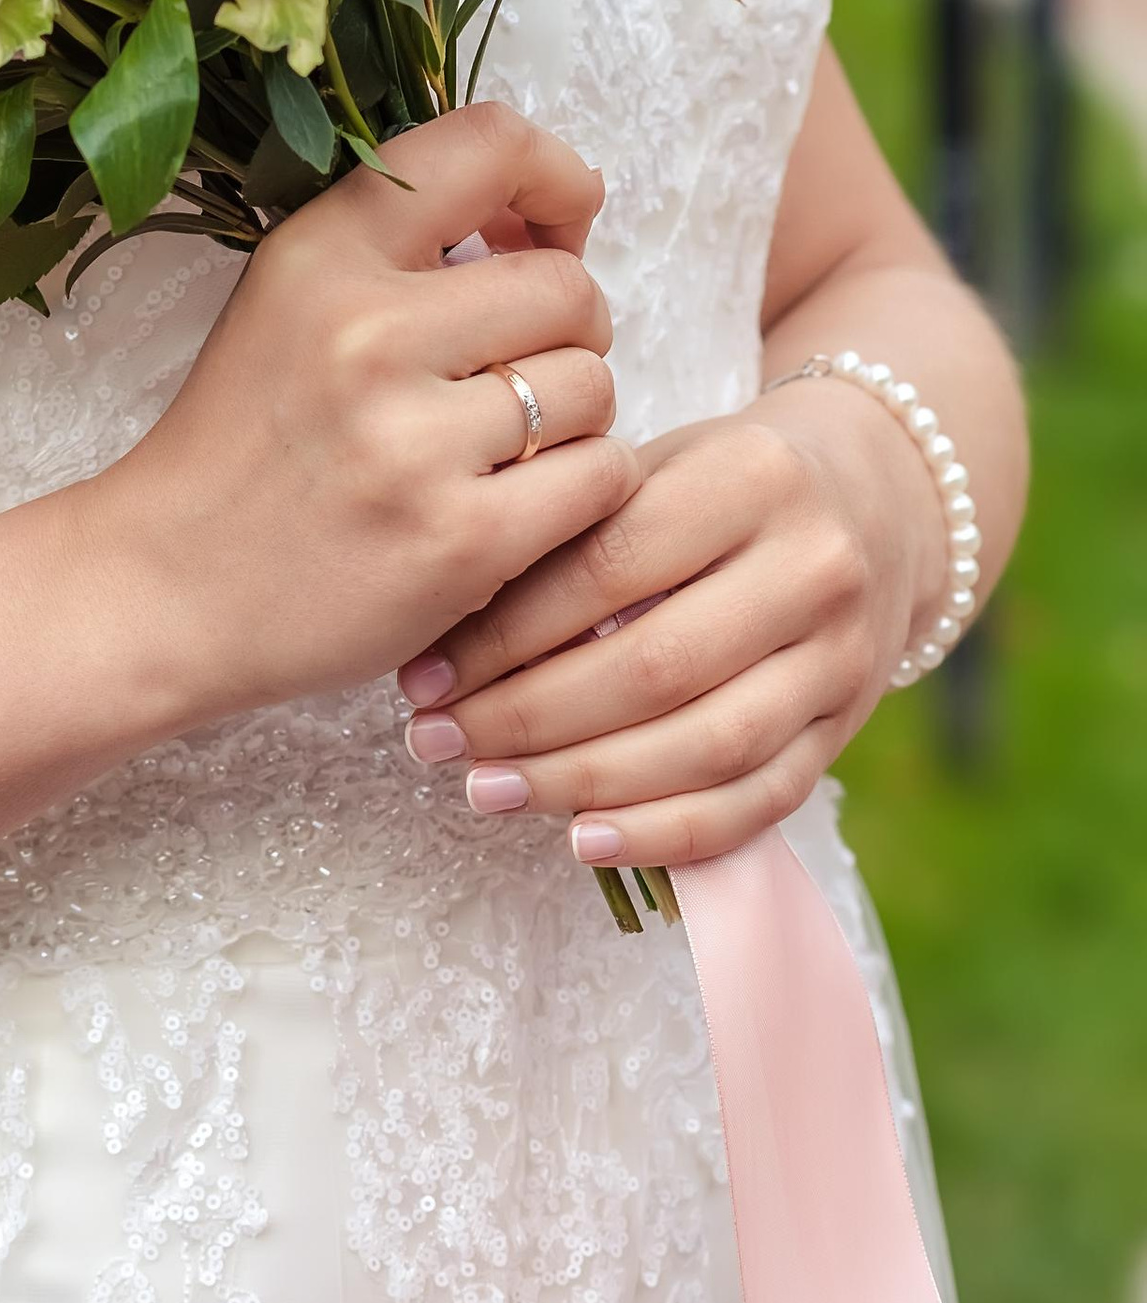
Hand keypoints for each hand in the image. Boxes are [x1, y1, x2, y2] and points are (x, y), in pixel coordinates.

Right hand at [95, 102, 638, 729]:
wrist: (165, 591)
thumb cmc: (244, 442)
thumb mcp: (289, 297)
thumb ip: (400, 244)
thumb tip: (547, 215)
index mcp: (324, 253)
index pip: (491, 144)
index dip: (556, 181)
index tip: (543, 231)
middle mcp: (368, 332)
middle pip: (568, 285)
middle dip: (570, 327)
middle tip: (518, 368)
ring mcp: (414, 441)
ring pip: (593, 385)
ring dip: (572, 420)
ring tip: (504, 448)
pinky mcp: (461, 543)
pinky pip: (600, 479)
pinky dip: (580, 492)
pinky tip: (518, 507)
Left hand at [392, 376, 950, 870]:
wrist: (876, 500)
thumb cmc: (720, 481)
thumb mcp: (658, 463)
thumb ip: (577, 527)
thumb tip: (448, 623)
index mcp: (752, 476)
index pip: (609, 568)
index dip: (507, 631)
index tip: (425, 672)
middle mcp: (812, 568)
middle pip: (654, 668)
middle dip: (529, 718)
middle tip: (436, 742)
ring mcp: (841, 658)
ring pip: (707, 746)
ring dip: (583, 783)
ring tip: (487, 790)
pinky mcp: (848, 729)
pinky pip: (759, 802)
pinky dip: (667, 832)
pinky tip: (584, 839)